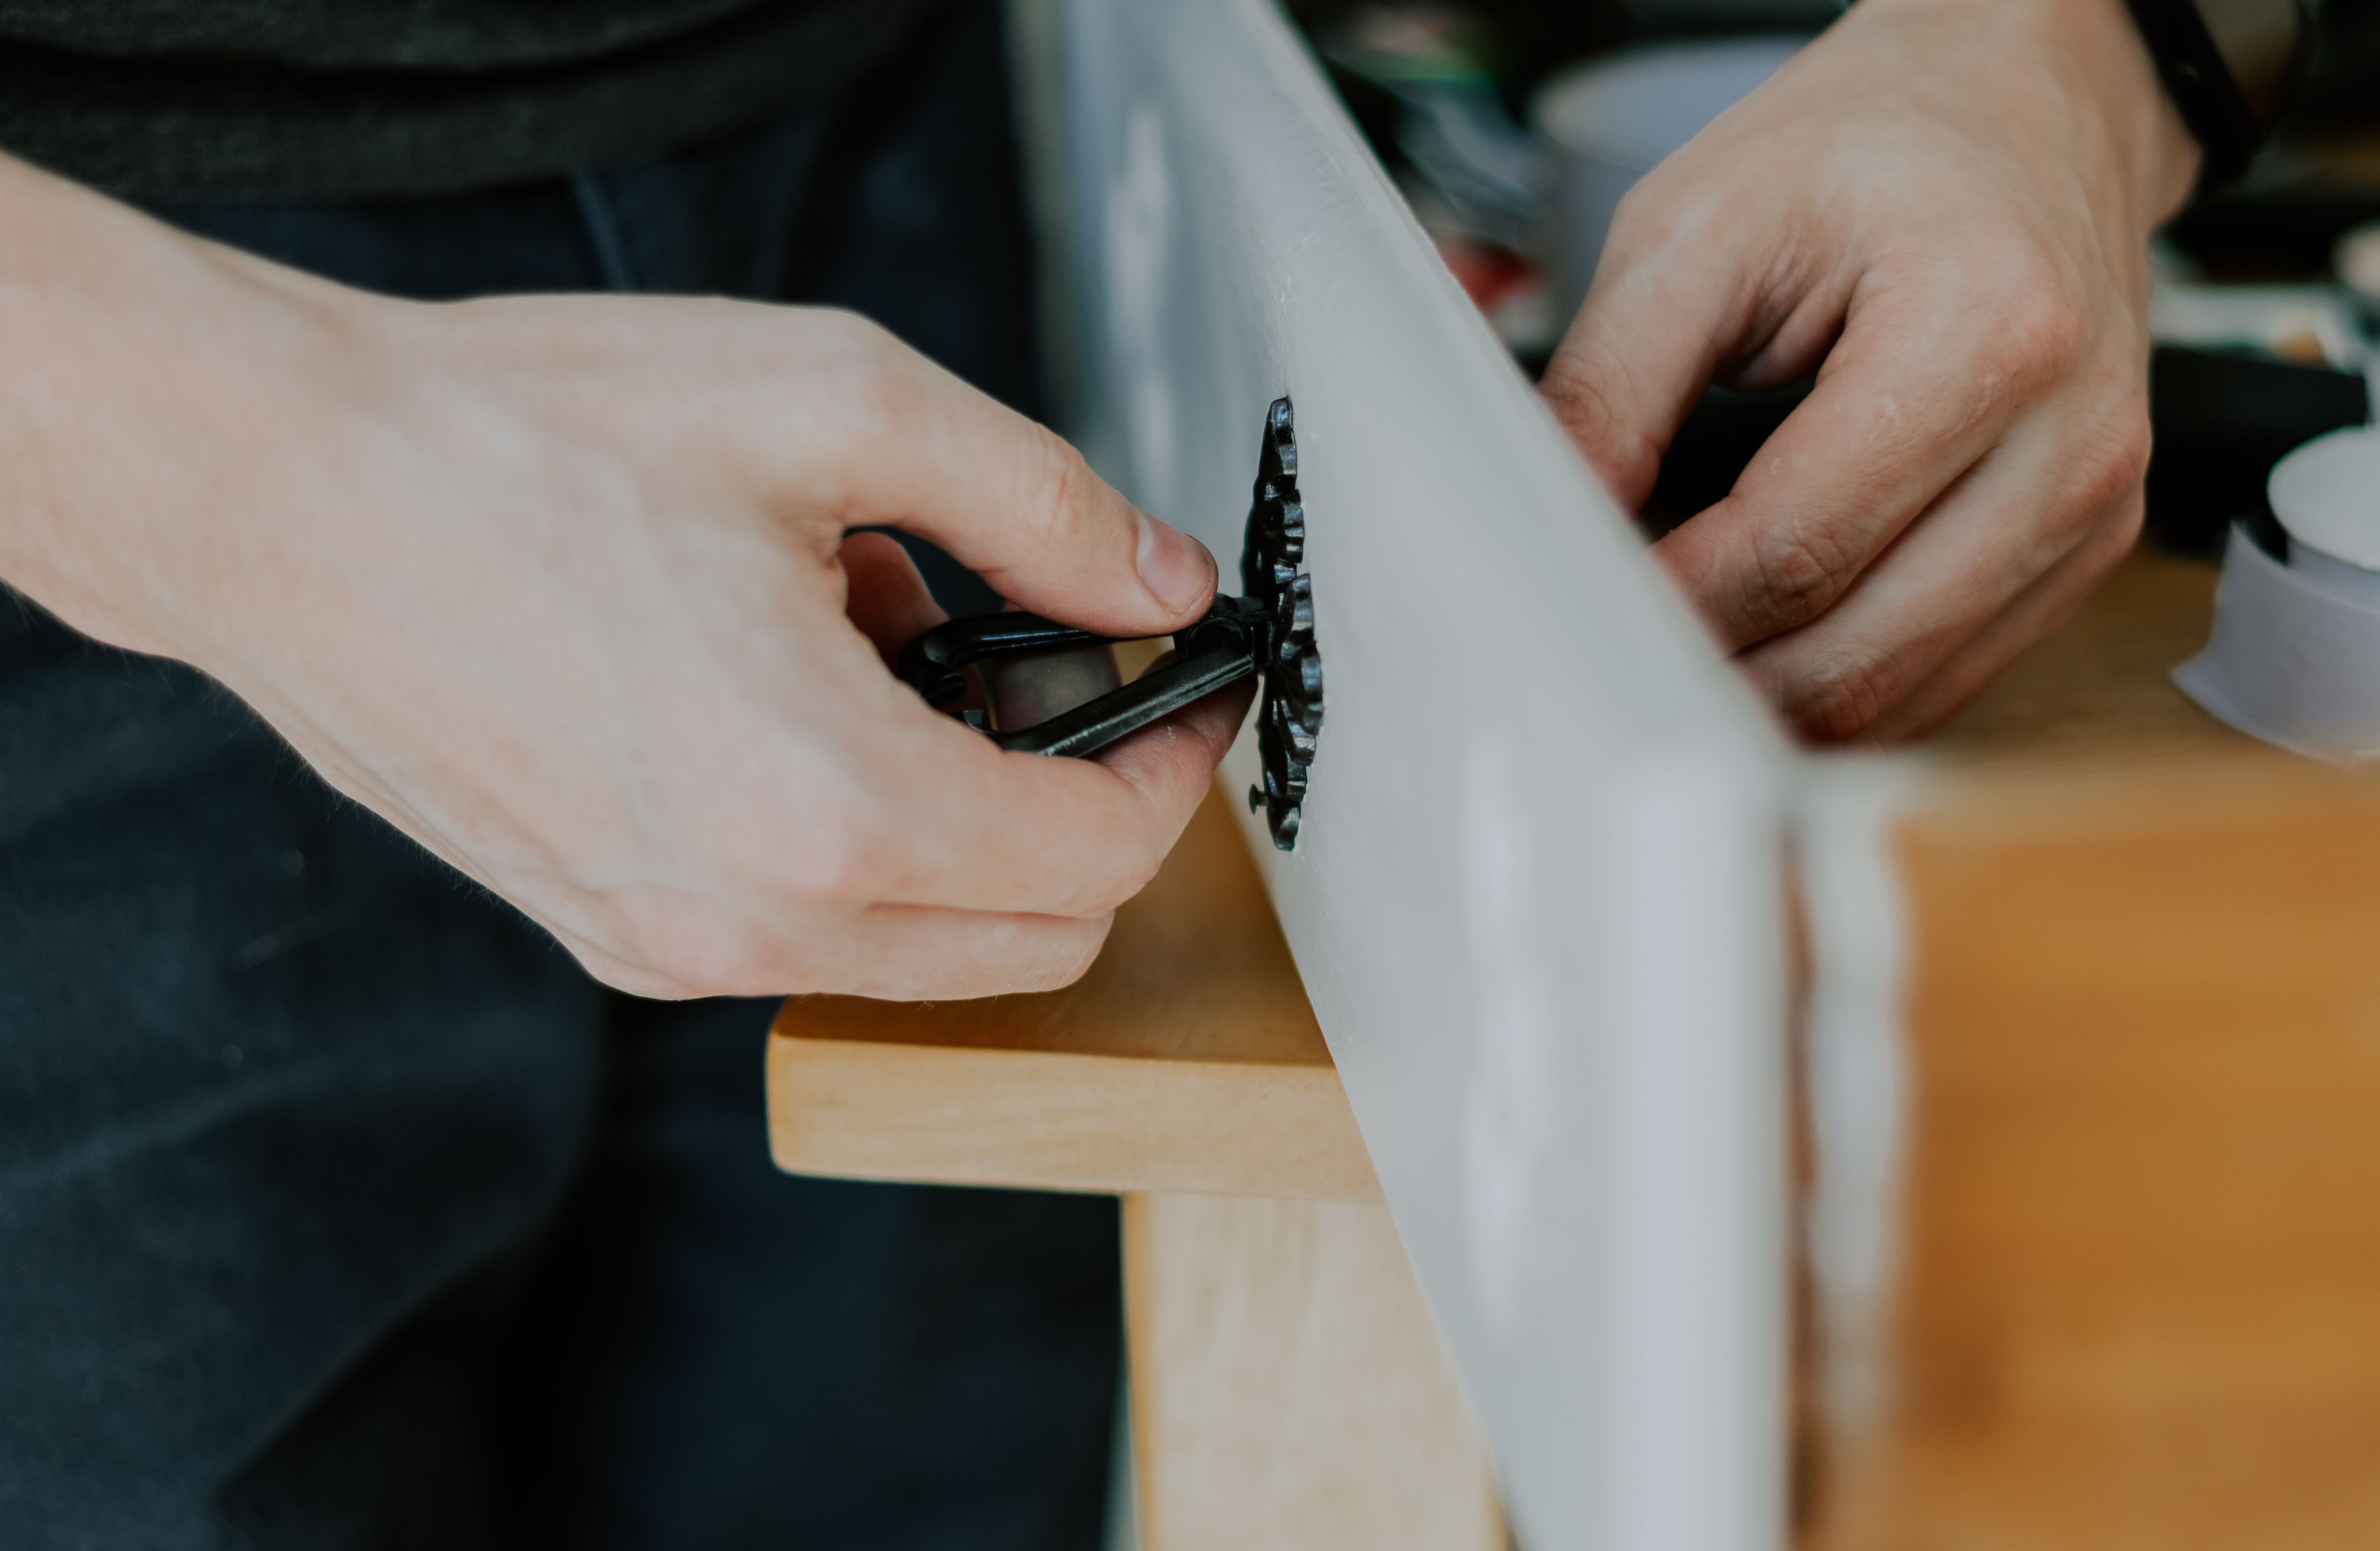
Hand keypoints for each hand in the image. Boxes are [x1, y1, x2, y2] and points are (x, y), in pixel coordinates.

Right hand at [1, 164, 1242, 997]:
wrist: (280, 494)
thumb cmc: (523, 439)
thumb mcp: (834, 405)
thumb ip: (1039, 505)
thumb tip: (1158, 581)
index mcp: (828, 805)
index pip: (1098, 859)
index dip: (1174, 768)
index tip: (1184, 689)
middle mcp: (752, 917)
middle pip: (1033, 942)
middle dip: (1088, 817)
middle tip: (1063, 677)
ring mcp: (670, 945)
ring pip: (923, 949)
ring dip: (967, 828)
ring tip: (888, 652)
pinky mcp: (610, 933)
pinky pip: (805, 929)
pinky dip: (858, 842)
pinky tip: (793, 694)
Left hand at [1542, 0, 2199, 740]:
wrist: (2019, 107)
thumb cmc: (1866, 149)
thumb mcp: (1695, 229)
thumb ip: (1608, 390)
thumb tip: (1544, 532)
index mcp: (1988, 331)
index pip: (1796, 548)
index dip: (1669, 606)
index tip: (1579, 616)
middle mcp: (2070, 439)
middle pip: (1855, 652)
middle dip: (1711, 680)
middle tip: (1605, 665)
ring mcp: (2093, 508)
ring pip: (1900, 694)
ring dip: (1767, 706)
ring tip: (1666, 665)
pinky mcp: (2085, 550)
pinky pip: (1944, 679)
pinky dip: (1838, 688)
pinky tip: (1757, 652)